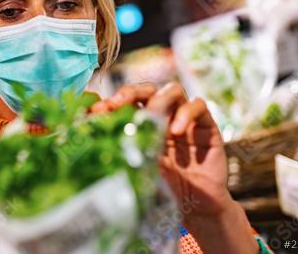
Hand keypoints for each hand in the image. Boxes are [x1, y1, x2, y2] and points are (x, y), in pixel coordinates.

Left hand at [91, 83, 257, 252]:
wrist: (197, 206)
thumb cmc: (164, 186)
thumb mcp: (138, 168)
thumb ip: (123, 152)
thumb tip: (91, 141)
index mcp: (143, 123)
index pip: (126, 102)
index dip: (111, 102)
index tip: (96, 111)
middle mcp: (163, 116)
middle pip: (146, 90)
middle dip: (129, 92)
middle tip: (116, 103)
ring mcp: (184, 118)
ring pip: (172, 90)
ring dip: (159, 98)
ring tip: (151, 116)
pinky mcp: (206, 125)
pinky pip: (198, 106)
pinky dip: (186, 113)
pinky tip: (176, 131)